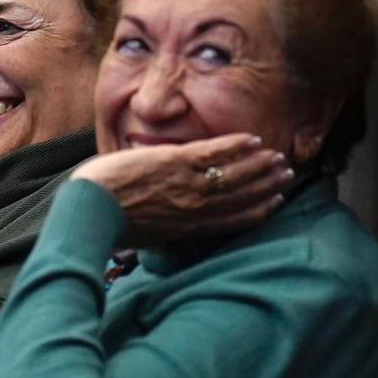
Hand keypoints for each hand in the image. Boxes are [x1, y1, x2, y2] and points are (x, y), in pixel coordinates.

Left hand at [72, 134, 292, 247]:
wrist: (92, 210)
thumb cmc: (110, 224)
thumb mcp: (145, 237)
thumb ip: (164, 233)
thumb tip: (167, 238)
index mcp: (188, 227)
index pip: (231, 219)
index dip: (257, 210)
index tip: (274, 202)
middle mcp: (195, 208)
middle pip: (241, 196)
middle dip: (266, 185)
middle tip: (286, 175)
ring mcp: (188, 185)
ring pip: (234, 174)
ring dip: (259, 164)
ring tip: (277, 157)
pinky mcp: (176, 163)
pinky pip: (215, 153)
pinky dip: (236, 146)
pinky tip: (252, 140)